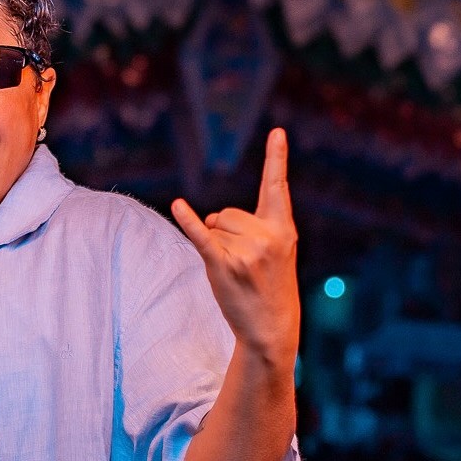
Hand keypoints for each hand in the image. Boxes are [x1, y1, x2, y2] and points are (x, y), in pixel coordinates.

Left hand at [171, 128, 299, 363]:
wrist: (272, 328)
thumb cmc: (270, 287)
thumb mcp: (278, 254)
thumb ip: (256, 227)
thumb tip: (212, 218)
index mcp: (284, 230)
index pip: (277, 187)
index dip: (276, 158)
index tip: (276, 131)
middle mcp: (267, 236)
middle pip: (227, 213)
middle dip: (225, 232)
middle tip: (242, 263)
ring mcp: (246, 251)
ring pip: (213, 227)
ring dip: (215, 246)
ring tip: (234, 271)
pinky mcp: (223, 265)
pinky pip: (201, 237)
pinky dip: (187, 221)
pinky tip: (177, 206)